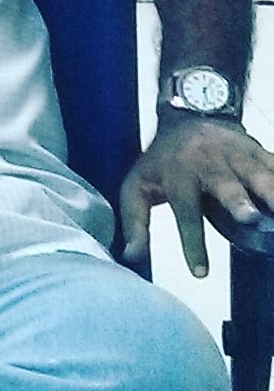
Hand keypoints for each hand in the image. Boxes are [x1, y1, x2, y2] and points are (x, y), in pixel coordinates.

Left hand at [120, 114, 273, 276]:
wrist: (185, 118)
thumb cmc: (163, 161)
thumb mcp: (138, 187)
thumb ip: (135, 222)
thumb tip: (131, 255)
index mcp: (177, 175)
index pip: (184, 211)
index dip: (191, 241)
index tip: (200, 271)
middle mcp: (207, 162)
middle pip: (224, 183)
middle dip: (237, 200)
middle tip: (248, 218)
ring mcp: (236, 155)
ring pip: (257, 172)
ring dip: (272, 190)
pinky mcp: (258, 151)